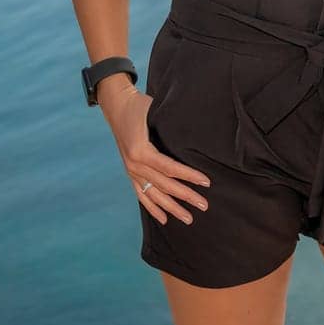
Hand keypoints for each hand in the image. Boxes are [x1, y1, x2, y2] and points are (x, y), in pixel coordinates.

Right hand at [105, 87, 211, 225]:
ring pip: (154, 195)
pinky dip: (153, 208)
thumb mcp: (156, 112)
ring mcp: (131, 171)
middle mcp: (135, 165)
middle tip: (204, 206)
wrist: (116, 105)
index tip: (206, 182)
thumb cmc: (140, 106)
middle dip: (186, 196)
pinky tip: (164, 219)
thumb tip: (195, 137)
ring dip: (172, 208)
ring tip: (188, 219)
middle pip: (165, 185)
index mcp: (141, 151)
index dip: (189, 176)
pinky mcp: (130, 172)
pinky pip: (141, 195)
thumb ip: (171, 127)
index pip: (170, 168)